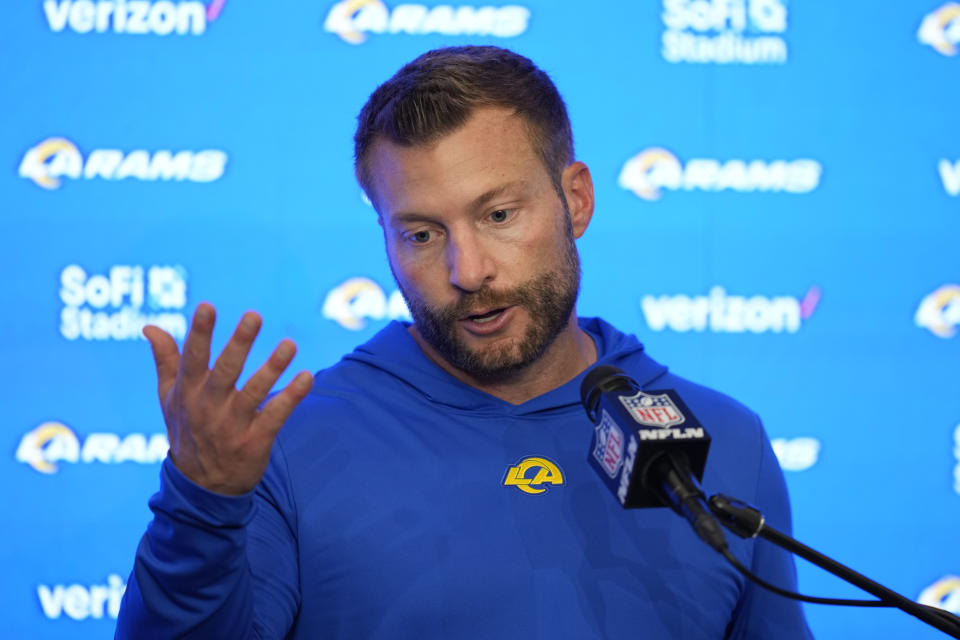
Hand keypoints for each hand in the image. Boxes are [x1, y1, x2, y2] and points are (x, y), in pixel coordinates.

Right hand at [143, 302, 313, 494]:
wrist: (201, 488)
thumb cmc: (187, 430)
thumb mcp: (169, 398)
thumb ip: (165, 360)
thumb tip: (150, 326)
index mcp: (187, 392)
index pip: (192, 358)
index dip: (200, 333)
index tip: (207, 307)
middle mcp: (209, 407)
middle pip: (225, 371)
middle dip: (239, 344)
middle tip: (254, 316)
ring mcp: (232, 425)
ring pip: (254, 392)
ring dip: (272, 368)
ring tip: (289, 344)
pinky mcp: (255, 441)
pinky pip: (275, 416)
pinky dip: (292, 397)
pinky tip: (307, 378)